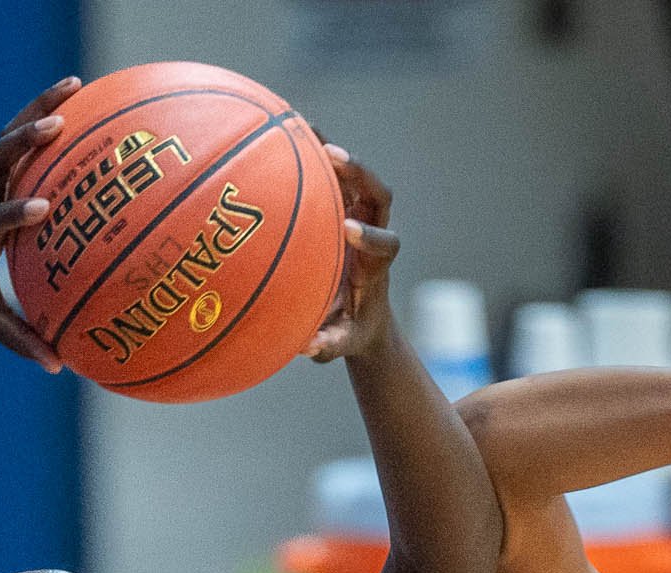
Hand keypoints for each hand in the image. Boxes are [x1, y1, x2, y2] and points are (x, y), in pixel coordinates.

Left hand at [0, 77, 77, 370]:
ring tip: (75, 86)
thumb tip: (59, 365)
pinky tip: (75, 105)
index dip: (14, 212)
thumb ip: (22, 343)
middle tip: (62, 121)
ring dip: (35, 110)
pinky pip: (16, 145)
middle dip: (25, 137)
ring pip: (5, 139)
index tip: (42, 208)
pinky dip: (39, 121)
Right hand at [304, 148, 398, 362]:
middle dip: (360, 174)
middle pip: (378, 194)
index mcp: (378, 265)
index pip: (387, 243)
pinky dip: (311, 149)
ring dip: (333, 153)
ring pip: (353, 175)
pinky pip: (327, 173)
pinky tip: (282, 127)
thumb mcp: (345, 343)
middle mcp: (372, 232)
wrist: (363, 313)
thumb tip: (306, 347)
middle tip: (334, 158)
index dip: (373, 235)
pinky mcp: (339, 204)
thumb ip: (330, 345)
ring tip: (305, 129)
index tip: (349, 232)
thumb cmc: (353, 330)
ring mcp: (357, 213)